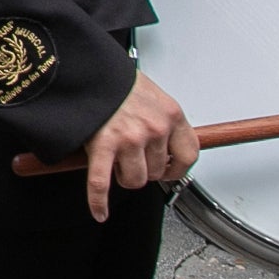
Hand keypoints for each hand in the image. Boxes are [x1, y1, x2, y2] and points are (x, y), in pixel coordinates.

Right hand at [78, 71, 197, 222]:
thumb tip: (166, 146)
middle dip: (143, 168)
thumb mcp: (152, 94)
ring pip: (134, 180)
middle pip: (157, 171)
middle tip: (131, 156)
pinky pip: (101, 183)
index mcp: (171, 114)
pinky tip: (100, 210)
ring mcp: (129, 139)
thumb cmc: (117, 80)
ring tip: (115, 161)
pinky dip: (98, 201)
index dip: (177, 168)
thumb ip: (162, 120)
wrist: (89, 68)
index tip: (169, 169)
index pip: (188, 155)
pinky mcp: (103, 146)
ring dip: (123, 175)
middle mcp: (154, 128)